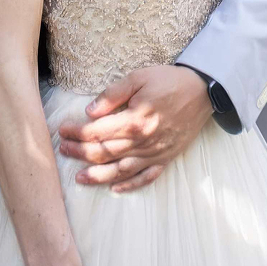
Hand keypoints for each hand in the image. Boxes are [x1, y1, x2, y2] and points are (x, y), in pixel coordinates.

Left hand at [54, 64, 212, 192]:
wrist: (203, 91)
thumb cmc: (169, 81)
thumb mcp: (139, 77)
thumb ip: (113, 93)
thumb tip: (89, 112)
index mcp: (135, 120)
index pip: (97, 132)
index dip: (76, 132)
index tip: (63, 130)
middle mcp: (143, 142)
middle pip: (104, 152)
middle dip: (80, 152)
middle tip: (63, 150)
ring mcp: (155, 153)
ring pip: (120, 170)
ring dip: (97, 175)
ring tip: (79, 177)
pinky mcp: (166, 159)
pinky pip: (145, 178)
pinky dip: (129, 186)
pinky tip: (114, 188)